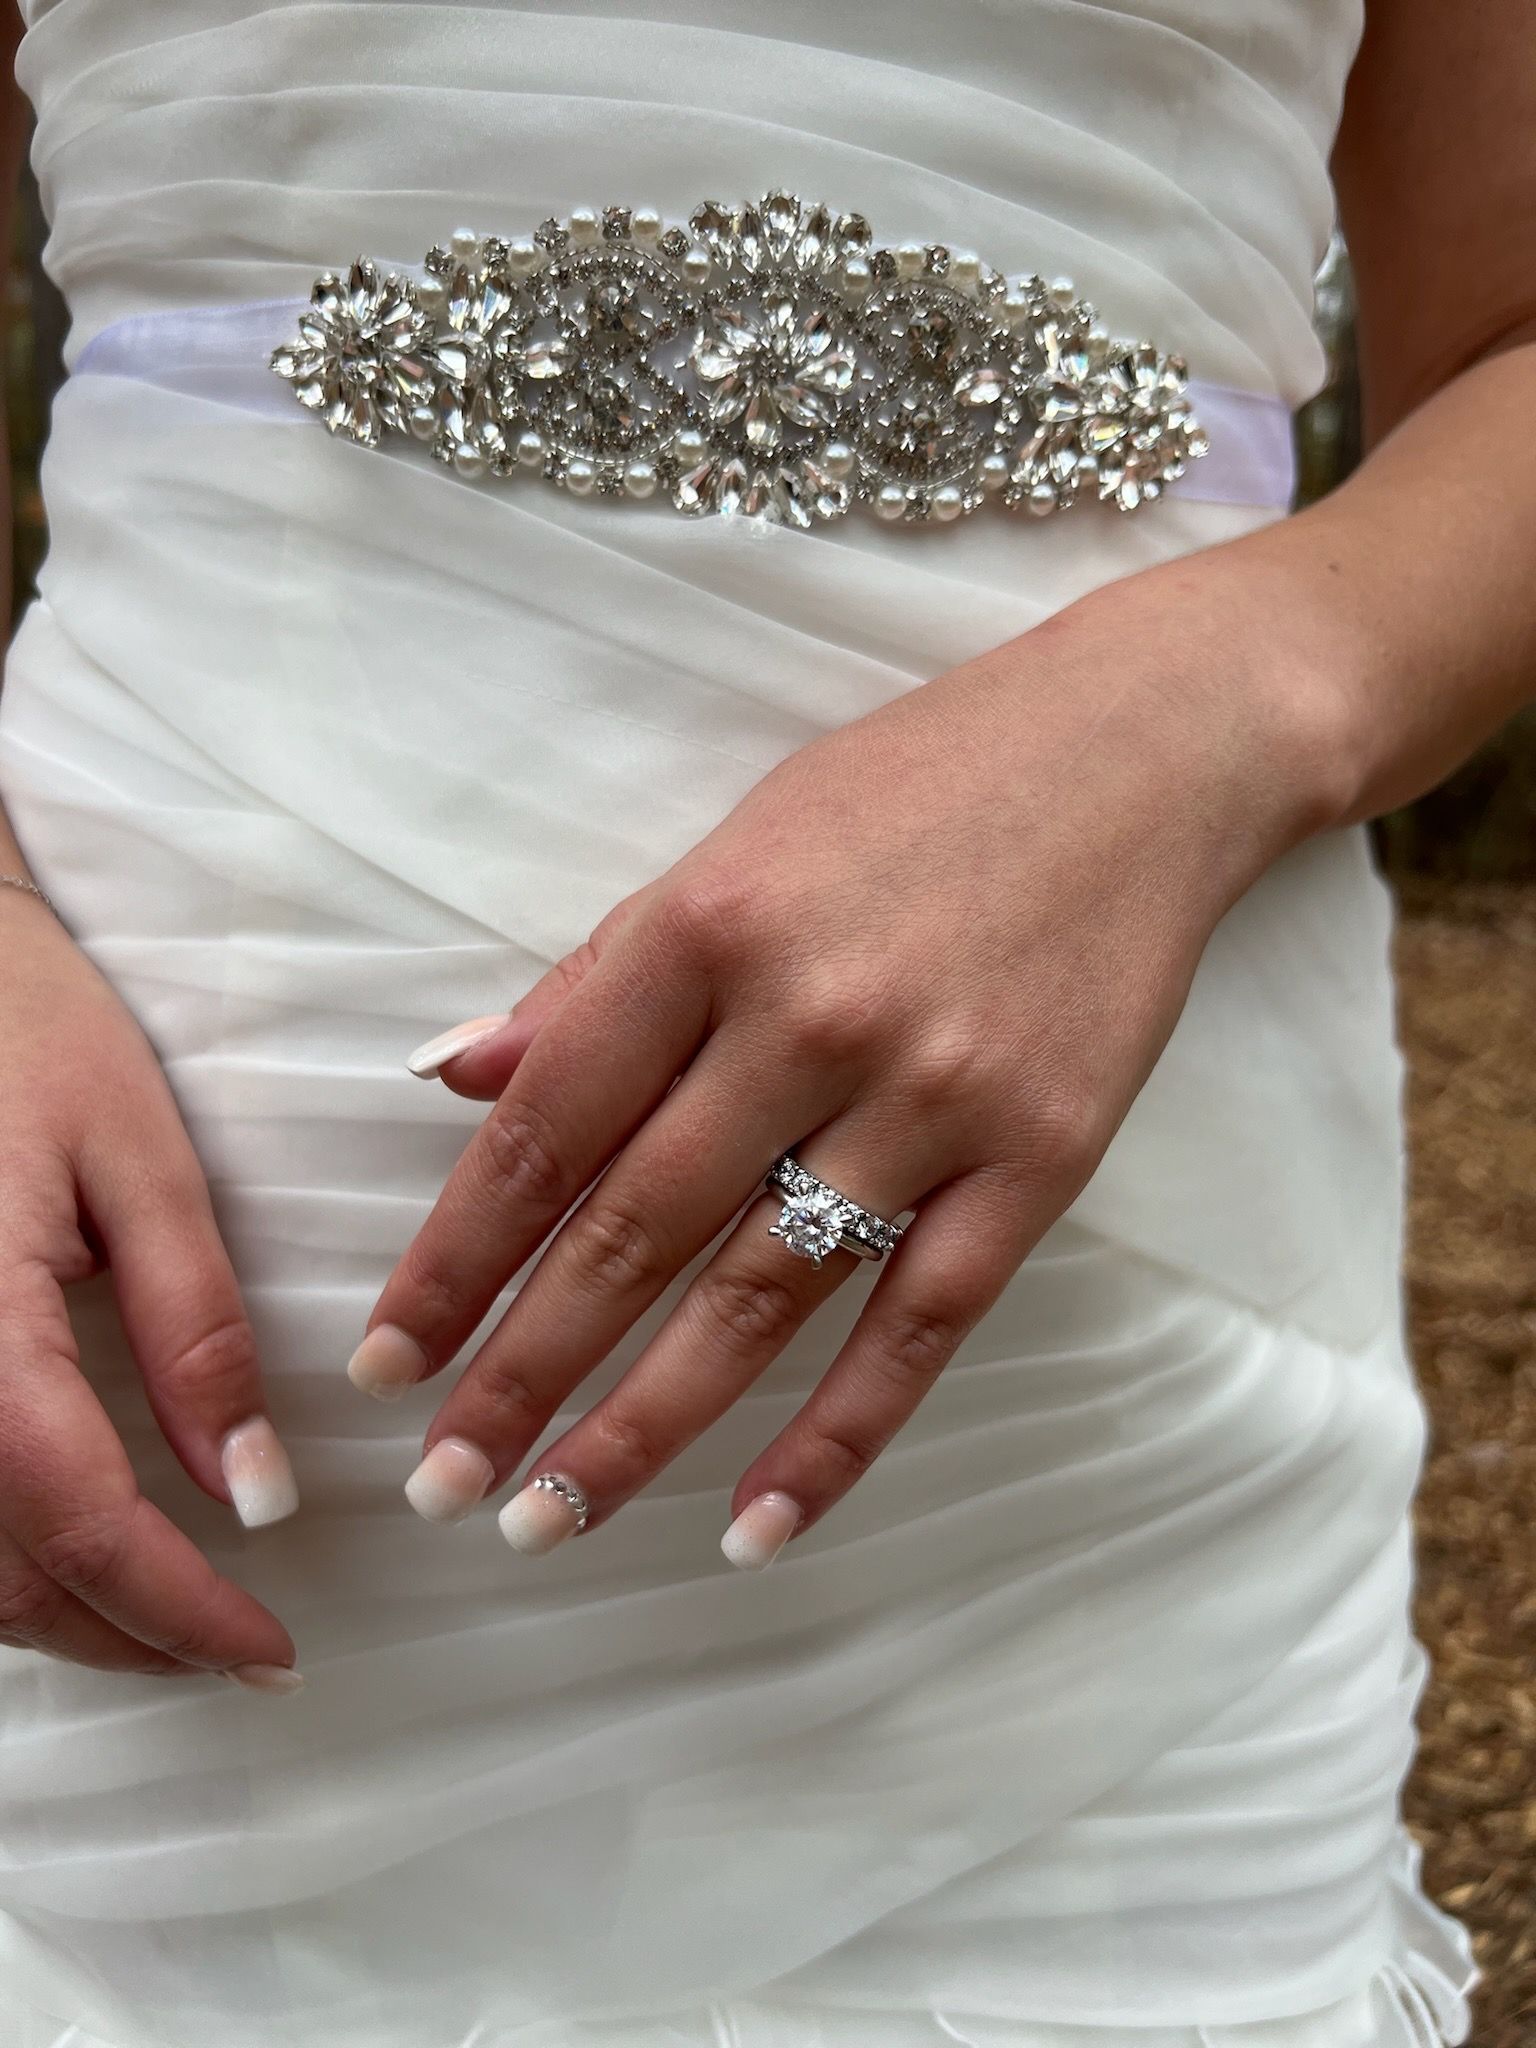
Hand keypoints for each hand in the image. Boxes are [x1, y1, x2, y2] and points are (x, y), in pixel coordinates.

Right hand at [0, 890, 299, 1684]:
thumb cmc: (28, 1036)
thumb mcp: (137, 1165)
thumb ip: (194, 1331)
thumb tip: (249, 1494)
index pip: (78, 1521)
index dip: (177, 1612)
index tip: (269, 1654)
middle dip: (122, 1638)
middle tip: (233, 1656)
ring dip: (52, 1616)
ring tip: (163, 1621)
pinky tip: (62, 1551)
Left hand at [356, 560, 1344, 1564]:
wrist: (1141, 756)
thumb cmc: (915, 790)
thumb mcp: (734, 843)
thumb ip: (596, 974)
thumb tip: (450, 1075)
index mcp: (709, 926)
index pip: (543, 1128)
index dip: (453, 1257)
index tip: (388, 1356)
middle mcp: (811, 1019)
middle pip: (632, 1233)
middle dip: (519, 1374)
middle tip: (439, 1484)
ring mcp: (934, 1098)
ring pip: (759, 1301)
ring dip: (640, 1428)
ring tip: (546, 1519)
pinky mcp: (1040, 1160)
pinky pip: (921, 1327)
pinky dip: (837, 1440)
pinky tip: (755, 1525)